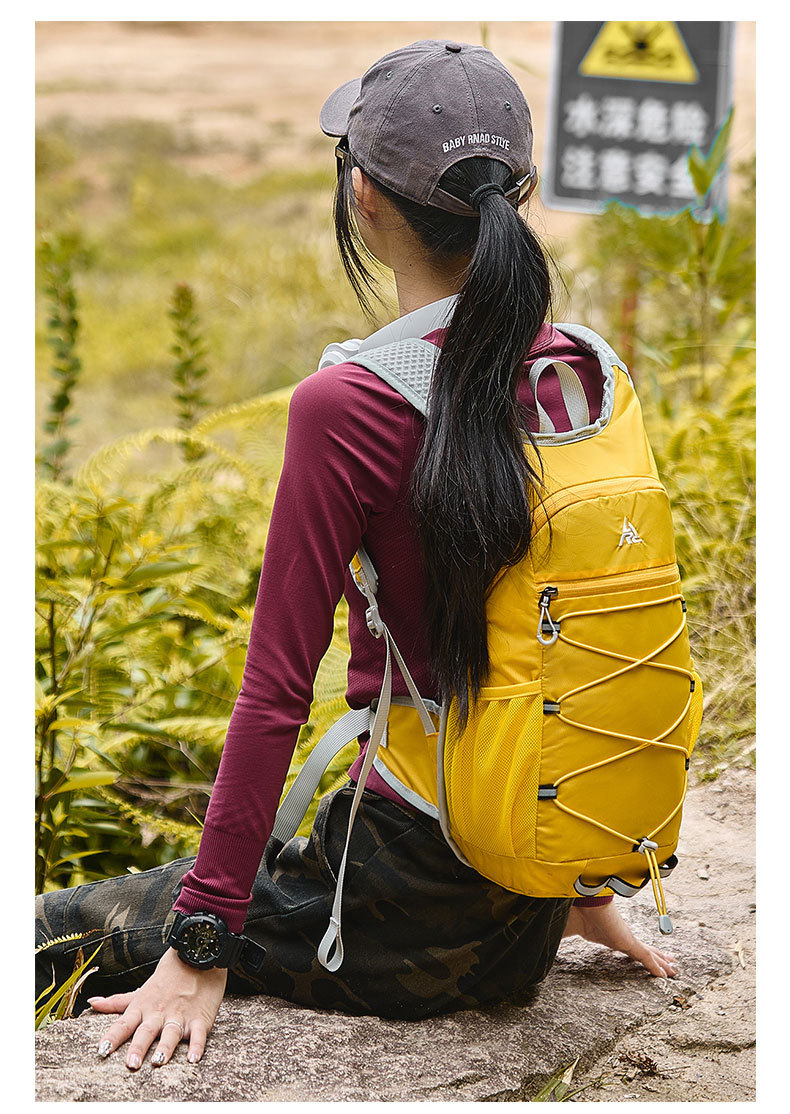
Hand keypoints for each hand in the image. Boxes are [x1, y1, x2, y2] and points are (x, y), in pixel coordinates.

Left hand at [88, 946, 227, 1068]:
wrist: (197, 959)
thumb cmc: (167, 979)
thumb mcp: (141, 991)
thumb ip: (117, 1002)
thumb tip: (92, 1003)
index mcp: (143, 1008)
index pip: (124, 1024)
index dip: (112, 1037)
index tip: (102, 1051)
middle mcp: (159, 1013)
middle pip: (146, 1031)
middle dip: (138, 1047)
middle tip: (131, 1064)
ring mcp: (180, 1015)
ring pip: (171, 1033)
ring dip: (165, 1047)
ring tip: (159, 1061)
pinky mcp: (200, 1018)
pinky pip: (199, 1034)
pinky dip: (197, 1046)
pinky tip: (194, 1058)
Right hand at [563, 901, 677, 978]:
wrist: (582, 904)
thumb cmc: (576, 914)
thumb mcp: (573, 929)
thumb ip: (568, 933)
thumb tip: (550, 940)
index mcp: (612, 935)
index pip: (631, 946)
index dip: (641, 951)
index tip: (651, 955)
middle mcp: (622, 936)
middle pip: (645, 949)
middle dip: (658, 957)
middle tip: (670, 962)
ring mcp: (627, 939)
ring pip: (649, 955)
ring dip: (661, 964)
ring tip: (673, 970)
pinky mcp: (629, 942)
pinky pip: (646, 958)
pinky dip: (656, 967)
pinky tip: (664, 975)